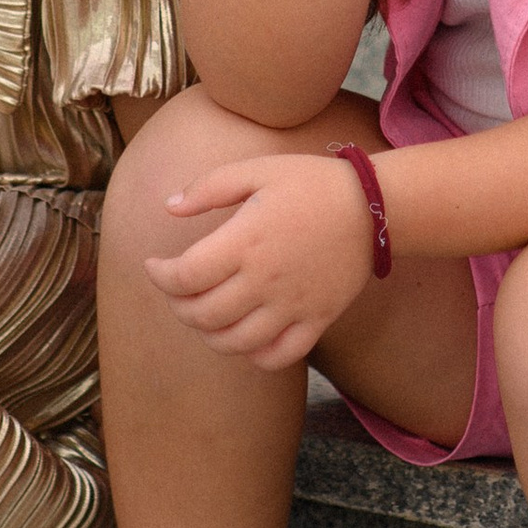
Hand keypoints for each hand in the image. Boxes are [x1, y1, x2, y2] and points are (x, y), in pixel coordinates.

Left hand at [142, 148, 379, 370]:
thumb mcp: (257, 170)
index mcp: (245, 242)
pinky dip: (254, 356)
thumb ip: (209, 188)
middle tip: (175, 290)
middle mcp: (264, 281)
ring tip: (204, 314)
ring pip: (235, 343)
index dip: (159, 276)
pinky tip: (245, 337)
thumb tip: (169, 207)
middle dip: (177, 306)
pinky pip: (278, 357)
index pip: (184, 277)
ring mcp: (291, 306)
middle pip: (203, 315)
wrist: (373, 205)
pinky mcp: (316, 320)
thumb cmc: (311, 183)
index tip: (154, 265)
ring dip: (208, 334)